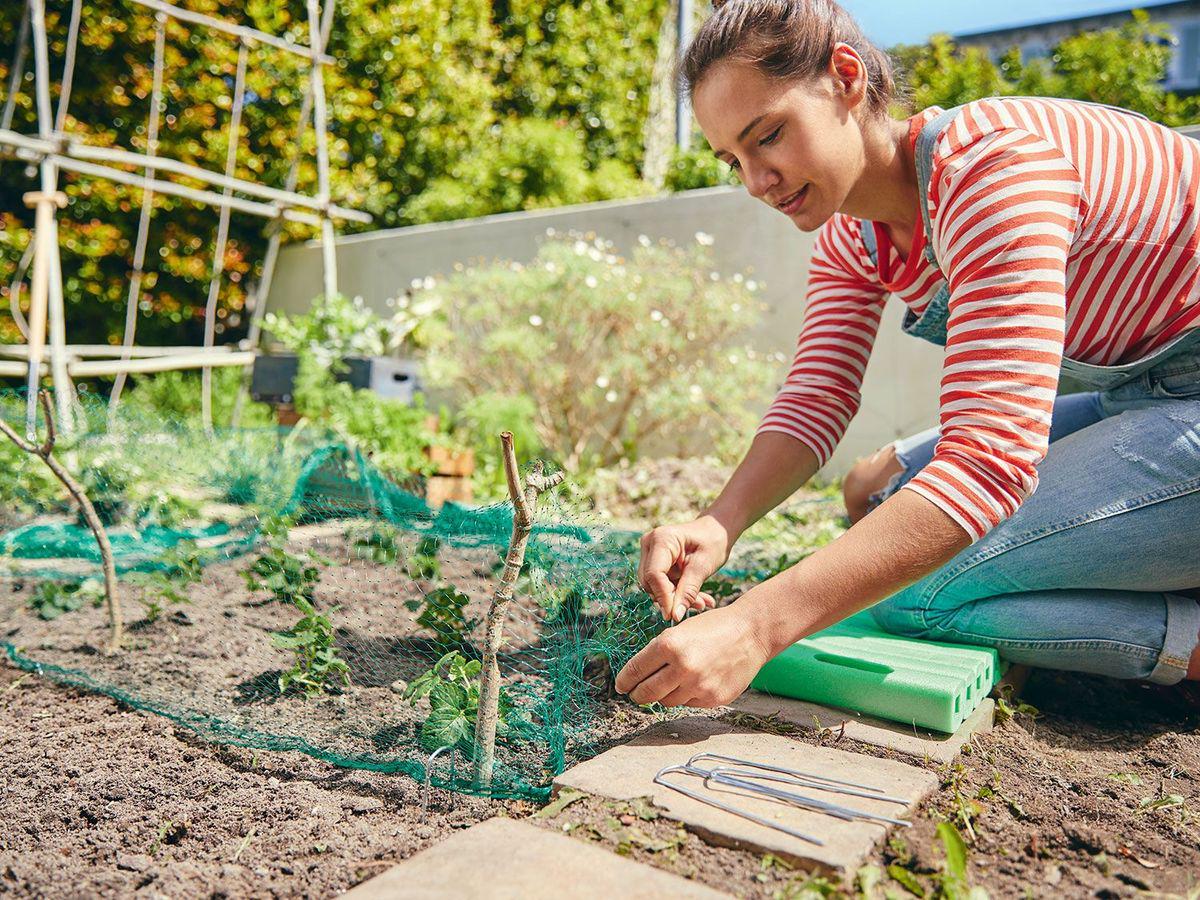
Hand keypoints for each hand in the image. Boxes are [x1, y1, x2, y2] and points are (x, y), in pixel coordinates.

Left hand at [614, 603, 770, 707]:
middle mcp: (682, 667)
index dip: (624, 681)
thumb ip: (659, 653)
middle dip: (637, 694)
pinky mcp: (712, 699)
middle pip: (646, 693)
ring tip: (670, 682)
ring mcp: (698, 686)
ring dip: (663, 694)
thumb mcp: (679, 631)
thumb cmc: (713, 627)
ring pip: (666, 701)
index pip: (635, 671)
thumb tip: (638, 676)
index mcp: (669, 645)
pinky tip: (694, 681)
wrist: (751, 633)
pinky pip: (688, 703)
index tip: (620, 685)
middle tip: (635, 693)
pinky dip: (685, 695)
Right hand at [639, 515, 732, 622]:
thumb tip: (675, 616)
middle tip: (697, 606)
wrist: (715, 531)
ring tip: (702, 602)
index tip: (675, 616)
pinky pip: (660, 584)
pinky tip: (697, 598)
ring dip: (676, 598)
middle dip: (670, 599)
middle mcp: (650, 544)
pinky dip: (677, 593)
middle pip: (650, 581)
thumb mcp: (704, 566)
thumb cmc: (712, 542)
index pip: (654, 574)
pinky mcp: (654, 561)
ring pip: (654, 586)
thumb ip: (688, 590)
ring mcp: (650, 552)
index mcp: (662, 539)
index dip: (663, 597)